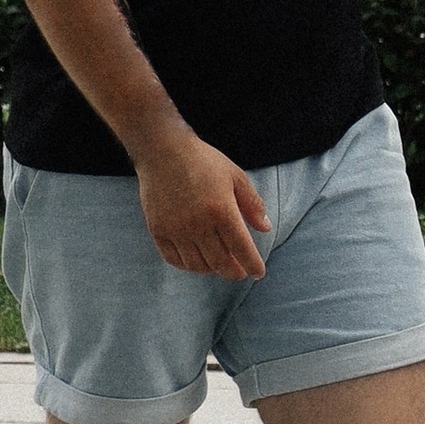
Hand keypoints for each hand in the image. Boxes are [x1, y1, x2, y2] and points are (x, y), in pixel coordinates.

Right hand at [134, 129, 271, 277]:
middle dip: (234, 271)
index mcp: (221, 210)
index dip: (252, 264)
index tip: (258, 273)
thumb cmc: (203, 161)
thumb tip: (266, 228)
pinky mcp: (158, 230)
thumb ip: (252, 204)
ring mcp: (176, 230)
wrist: (163, 151)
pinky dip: (188, 265)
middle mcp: (198, 225)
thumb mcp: (236, 176)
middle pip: (220, 262)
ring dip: (212, 270)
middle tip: (240, 272)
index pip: (241, 248)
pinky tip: (197, 261)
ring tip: (220, 265)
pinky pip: (174, 259)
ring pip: (197, 265)